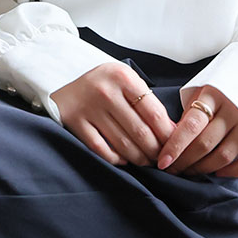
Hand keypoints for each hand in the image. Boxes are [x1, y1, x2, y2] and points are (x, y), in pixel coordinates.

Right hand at [51, 62, 176, 166]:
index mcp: (123, 77)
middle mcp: (106, 92)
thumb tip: (171, 130)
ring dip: (139, 158)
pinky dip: (117, 159)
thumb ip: (146, 101)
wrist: (63, 75)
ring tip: (147, 161)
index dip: (168, 134)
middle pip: (140, 132)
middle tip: (162, 159)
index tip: (173, 145)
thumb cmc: (104, 81)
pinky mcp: (74, 122)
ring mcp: (89, 108)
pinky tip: (124, 160)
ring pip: (123, 144)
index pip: (154, 113)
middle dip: (155, 151)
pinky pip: (102, 150)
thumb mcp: (125, 80)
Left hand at [156, 85, 237, 177]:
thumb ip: (190, 111)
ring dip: (204, 168)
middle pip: (205, 144)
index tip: (162, 162)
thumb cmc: (224, 83)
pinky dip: (233, 171)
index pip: (191, 125)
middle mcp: (232, 109)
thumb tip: (173, 138)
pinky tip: (218, 173)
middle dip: (185, 161)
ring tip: (190, 171)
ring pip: (224, 155)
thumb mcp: (203, 88)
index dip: (175, 146)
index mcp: (213, 95)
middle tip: (173, 169)